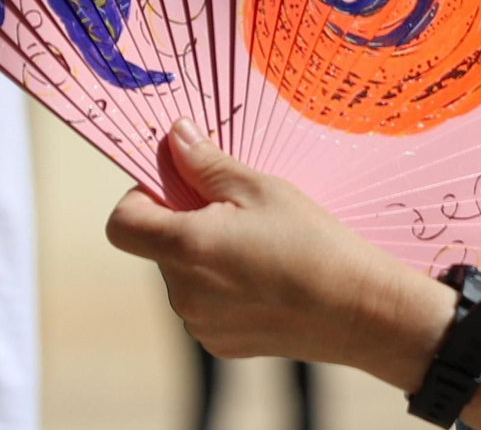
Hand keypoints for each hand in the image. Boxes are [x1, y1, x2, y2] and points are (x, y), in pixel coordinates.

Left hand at [106, 120, 453, 370]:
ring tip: (260, 246)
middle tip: (238, 210)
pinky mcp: (221, 345)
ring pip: (183, 275)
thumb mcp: (260, 188)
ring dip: (205, 254)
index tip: (178, 184)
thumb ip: (207, 164)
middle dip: (186, 222)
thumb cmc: (312, 242)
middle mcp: (182, 294)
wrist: (358, 310)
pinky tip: (267, 277)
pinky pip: (205, 304)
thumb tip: (175, 135)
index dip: (141, 196)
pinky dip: (223, 286)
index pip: (122, 223)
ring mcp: (200, 325)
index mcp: (185, 248)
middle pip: (158, 245)